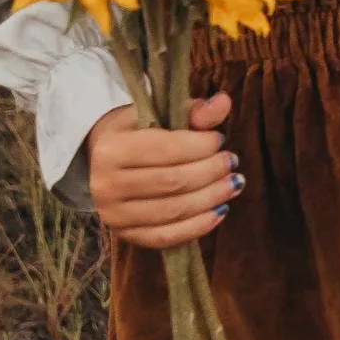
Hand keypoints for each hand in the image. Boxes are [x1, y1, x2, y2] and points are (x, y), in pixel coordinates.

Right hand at [87, 92, 239, 249]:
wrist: (105, 162)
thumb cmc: (137, 133)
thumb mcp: (158, 114)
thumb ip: (193, 111)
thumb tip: (224, 102)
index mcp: (111, 149)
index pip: (165, 150)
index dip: (200, 146)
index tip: (221, 139)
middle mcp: (105, 185)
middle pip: (172, 182)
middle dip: (210, 172)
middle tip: (232, 162)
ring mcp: (113, 215)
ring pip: (172, 211)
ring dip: (211, 198)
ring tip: (234, 184)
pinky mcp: (126, 235)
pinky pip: (166, 237)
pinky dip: (198, 226)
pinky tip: (220, 210)